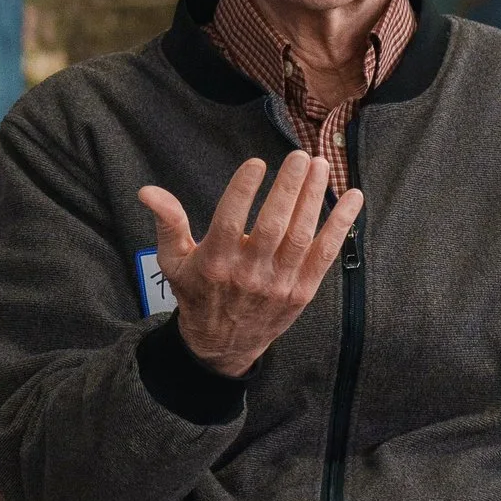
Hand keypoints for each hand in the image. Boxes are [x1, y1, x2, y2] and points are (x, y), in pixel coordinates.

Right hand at [134, 152, 359, 379]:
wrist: (222, 345)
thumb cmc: (197, 293)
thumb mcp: (173, 261)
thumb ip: (167, 222)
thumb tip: (147, 191)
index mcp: (216, 262)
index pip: (231, 220)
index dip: (243, 190)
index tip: (256, 162)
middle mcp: (249, 273)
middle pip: (273, 225)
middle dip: (289, 188)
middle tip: (300, 156)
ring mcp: (279, 283)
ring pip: (301, 235)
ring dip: (314, 198)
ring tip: (319, 166)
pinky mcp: (302, 291)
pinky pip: (326, 254)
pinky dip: (341, 225)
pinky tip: (352, 198)